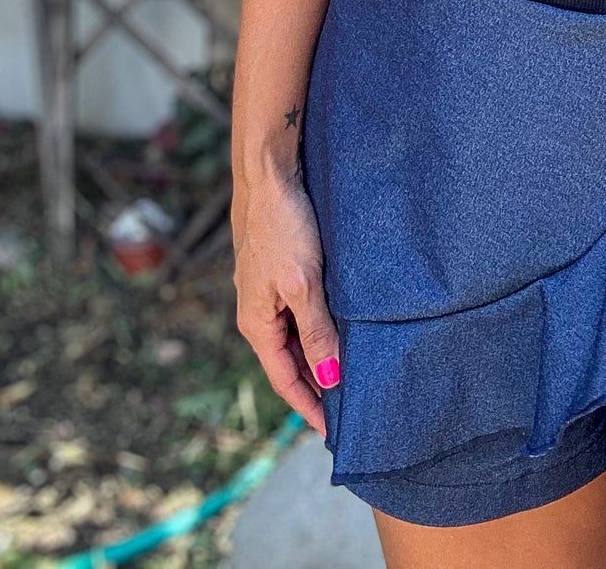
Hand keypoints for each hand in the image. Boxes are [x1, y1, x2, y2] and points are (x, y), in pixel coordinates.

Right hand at [232, 166, 340, 435]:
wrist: (268, 174)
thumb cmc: (283, 226)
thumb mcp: (304, 283)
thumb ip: (316, 330)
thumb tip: (330, 376)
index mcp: (256, 323)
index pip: (285, 380)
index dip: (310, 406)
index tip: (334, 431)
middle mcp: (257, 312)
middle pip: (288, 362)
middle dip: (315, 385)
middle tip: (348, 408)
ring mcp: (265, 291)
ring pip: (293, 337)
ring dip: (316, 356)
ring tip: (348, 374)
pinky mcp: (277, 271)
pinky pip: (296, 314)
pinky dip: (315, 329)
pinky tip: (338, 327)